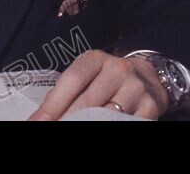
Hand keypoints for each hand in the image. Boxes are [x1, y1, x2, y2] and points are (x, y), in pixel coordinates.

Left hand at [28, 50, 170, 119]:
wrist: (149, 77)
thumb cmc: (108, 79)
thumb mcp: (88, 75)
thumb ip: (67, 93)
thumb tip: (41, 118)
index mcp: (96, 59)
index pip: (72, 80)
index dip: (53, 104)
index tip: (38, 122)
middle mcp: (118, 70)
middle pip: (87, 102)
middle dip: (66, 121)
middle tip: (51, 130)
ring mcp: (136, 88)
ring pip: (106, 116)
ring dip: (87, 126)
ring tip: (72, 131)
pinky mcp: (150, 107)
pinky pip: (126, 123)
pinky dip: (111, 128)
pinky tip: (100, 129)